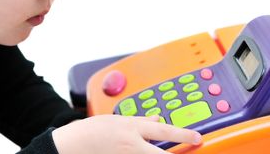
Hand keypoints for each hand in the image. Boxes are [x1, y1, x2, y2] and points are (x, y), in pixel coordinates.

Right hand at [52, 114, 201, 153]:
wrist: (71, 145)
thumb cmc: (91, 130)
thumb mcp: (117, 119)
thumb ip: (140, 121)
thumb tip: (158, 120)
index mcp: (131, 128)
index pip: (164, 132)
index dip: (183, 135)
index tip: (198, 137)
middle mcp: (131, 145)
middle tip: (192, 149)